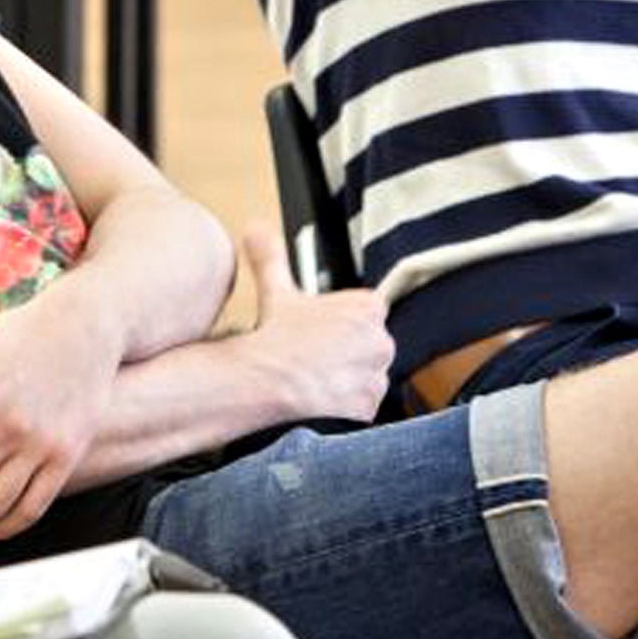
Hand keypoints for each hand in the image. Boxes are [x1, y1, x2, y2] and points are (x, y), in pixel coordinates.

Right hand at [234, 222, 391, 423]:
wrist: (268, 381)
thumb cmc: (276, 339)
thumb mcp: (274, 290)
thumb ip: (271, 256)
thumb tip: (256, 230)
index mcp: (366, 309)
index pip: (367, 312)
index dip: (342, 320)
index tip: (323, 328)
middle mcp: (380, 342)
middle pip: (369, 344)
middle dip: (347, 350)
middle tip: (315, 353)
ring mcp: (376, 377)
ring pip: (366, 376)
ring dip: (347, 377)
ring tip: (314, 376)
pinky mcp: (369, 408)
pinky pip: (361, 405)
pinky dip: (345, 405)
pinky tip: (319, 397)